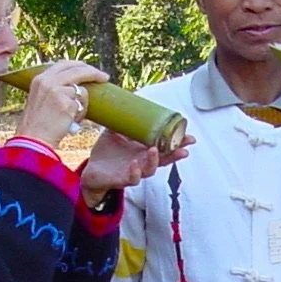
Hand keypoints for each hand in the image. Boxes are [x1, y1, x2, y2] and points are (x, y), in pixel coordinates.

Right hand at [16, 59, 108, 147]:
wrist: (34, 139)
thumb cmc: (38, 124)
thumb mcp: (39, 99)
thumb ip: (53, 88)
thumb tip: (75, 85)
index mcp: (40, 79)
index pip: (63, 64)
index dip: (78, 65)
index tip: (89, 68)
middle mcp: (48, 81)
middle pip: (77, 70)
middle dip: (93, 72)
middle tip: (104, 77)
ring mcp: (57, 91)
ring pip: (82, 91)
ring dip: (82, 105)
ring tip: (70, 117)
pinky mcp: (67, 103)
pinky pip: (82, 105)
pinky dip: (80, 115)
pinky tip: (69, 122)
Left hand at [79, 130, 194, 207]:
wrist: (92, 170)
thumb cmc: (107, 153)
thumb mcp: (115, 133)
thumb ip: (123, 121)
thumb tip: (126, 102)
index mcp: (144, 150)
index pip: (165, 146)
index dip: (177, 142)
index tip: (188, 135)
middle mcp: (143, 162)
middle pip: (165, 159)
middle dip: (176, 153)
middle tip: (185, 147)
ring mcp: (135, 172)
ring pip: (150, 169)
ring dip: (155, 160)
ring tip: (155, 150)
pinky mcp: (123, 180)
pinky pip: (133, 179)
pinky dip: (135, 172)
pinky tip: (134, 164)